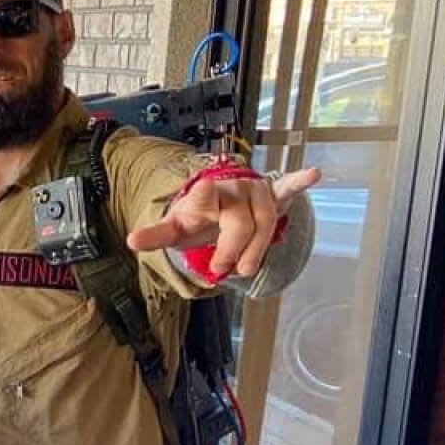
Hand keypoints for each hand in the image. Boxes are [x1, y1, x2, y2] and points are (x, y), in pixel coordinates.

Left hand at [125, 167, 322, 278]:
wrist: (221, 204)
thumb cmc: (200, 218)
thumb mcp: (177, 228)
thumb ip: (157, 234)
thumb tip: (131, 240)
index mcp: (203, 195)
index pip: (203, 198)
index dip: (204, 196)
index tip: (206, 186)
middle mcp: (231, 189)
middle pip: (239, 224)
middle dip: (231, 250)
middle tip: (220, 270)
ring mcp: (254, 191)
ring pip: (265, 220)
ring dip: (257, 248)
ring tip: (246, 269)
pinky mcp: (273, 194)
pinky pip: (288, 187)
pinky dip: (299, 182)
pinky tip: (313, 174)